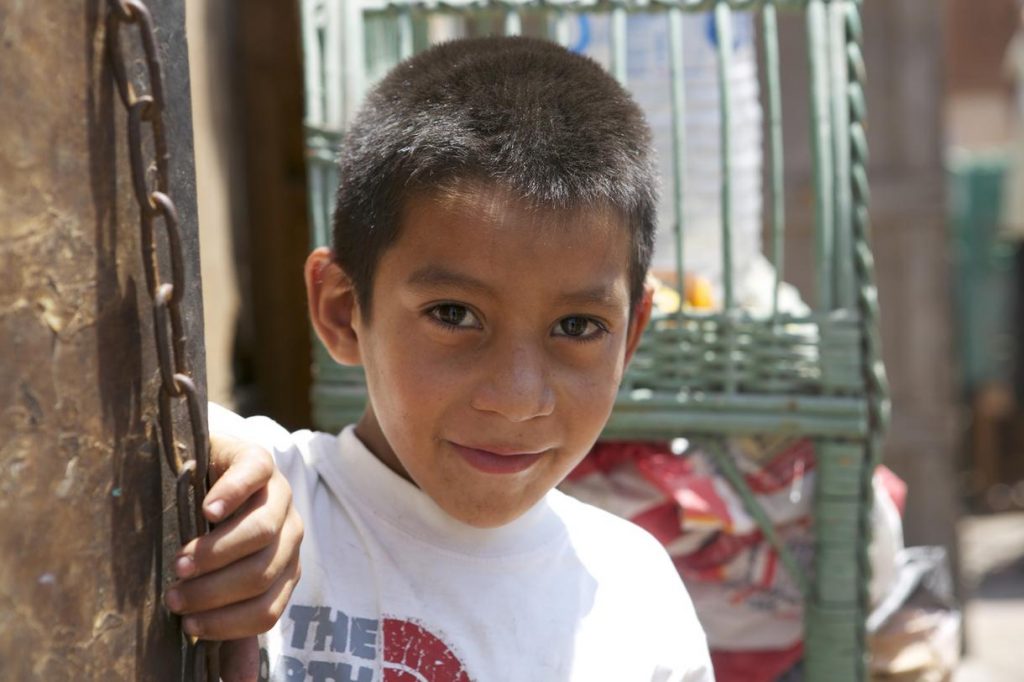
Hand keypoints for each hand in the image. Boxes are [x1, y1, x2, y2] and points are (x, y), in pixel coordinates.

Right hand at [163, 435, 303, 650]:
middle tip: (176, 594)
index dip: (227, 623)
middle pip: (263, 573)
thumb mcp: (221, 580)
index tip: (187, 625)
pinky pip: (255, 476)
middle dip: (216, 591)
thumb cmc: (209, 533)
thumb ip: (232, 626)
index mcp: (284, 567)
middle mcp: (290, 532)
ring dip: (218, 553)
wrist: (205, 466)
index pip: (267, 609)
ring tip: (182, 562)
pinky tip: (206, 508)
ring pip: (262, 531)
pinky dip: (232, 493)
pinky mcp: (260, 459)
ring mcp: (279, 494)